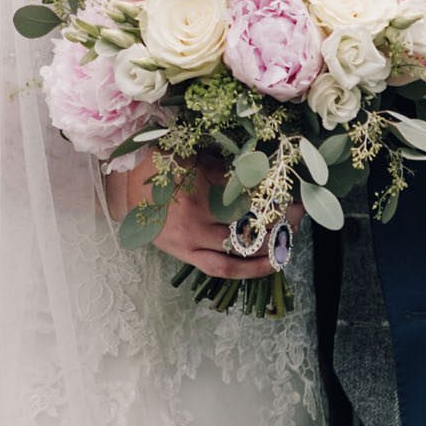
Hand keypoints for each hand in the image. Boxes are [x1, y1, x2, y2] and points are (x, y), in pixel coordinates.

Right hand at [105, 150, 298, 279]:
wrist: (125, 188)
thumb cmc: (161, 165)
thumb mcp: (194, 156)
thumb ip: (225, 166)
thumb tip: (262, 169)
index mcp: (197, 192)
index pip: (247, 196)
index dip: (273, 194)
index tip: (295, 190)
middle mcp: (195, 222)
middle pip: (247, 228)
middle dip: (278, 223)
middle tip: (301, 214)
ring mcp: (189, 243)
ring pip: (236, 255)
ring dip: (266, 252)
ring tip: (289, 244)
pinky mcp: (184, 255)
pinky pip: (220, 269)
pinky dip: (245, 270)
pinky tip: (267, 265)